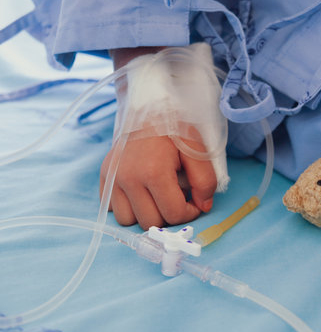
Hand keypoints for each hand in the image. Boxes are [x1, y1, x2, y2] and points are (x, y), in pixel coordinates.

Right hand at [100, 135, 216, 229]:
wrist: (149, 108)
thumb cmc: (175, 130)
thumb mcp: (198, 151)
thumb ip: (205, 181)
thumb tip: (203, 206)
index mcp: (153, 172)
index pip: (173, 215)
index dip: (189, 212)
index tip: (193, 200)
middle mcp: (128, 178)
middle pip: (150, 222)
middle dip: (168, 214)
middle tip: (176, 196)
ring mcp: (113, 178)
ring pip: (127, 221)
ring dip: (146, 214)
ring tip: (157, 195)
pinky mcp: (104, 176)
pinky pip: (112, 209)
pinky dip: (128, 207)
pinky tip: (141, 192)